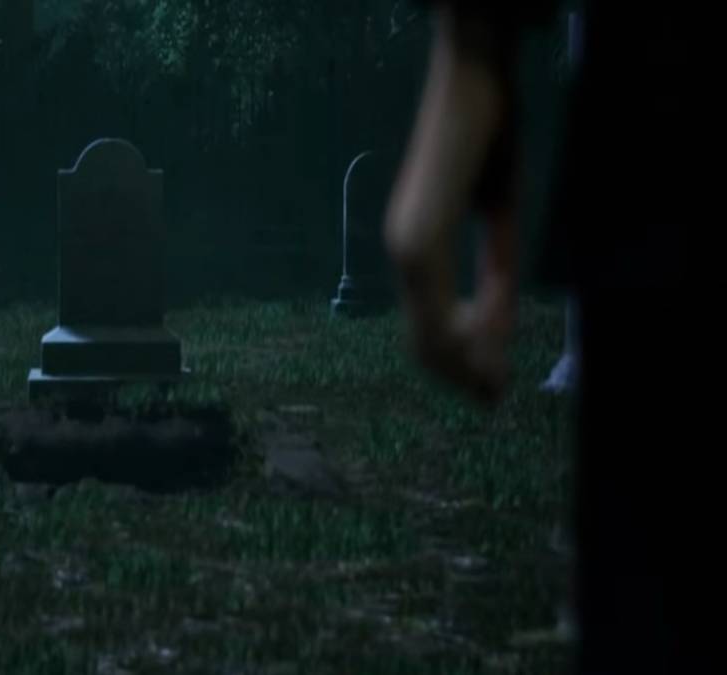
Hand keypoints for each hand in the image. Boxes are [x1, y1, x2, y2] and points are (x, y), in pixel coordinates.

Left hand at [385, 8, 517, 405]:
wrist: (474, 81)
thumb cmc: (490, 138)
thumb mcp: (500, 214)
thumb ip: (496, 268)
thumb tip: (496, 326)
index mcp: (417, 248)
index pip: (428, 327)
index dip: (458, 364)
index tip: (489, 387)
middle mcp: (404, 251)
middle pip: (422, 342)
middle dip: (459, 377)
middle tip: (493, 401)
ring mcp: (408, 245)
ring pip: (429, 335)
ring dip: (464, 365)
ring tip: (495, 388)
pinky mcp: (421, 235)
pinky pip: (439, 307)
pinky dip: (469, 334)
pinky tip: (494, 342)